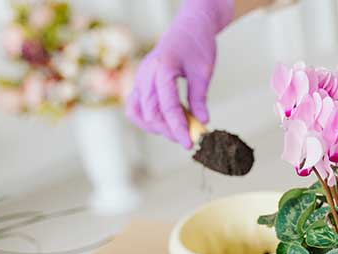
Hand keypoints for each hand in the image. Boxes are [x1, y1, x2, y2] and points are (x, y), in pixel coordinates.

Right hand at [126, 0, 233, 147]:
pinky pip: (134, 107)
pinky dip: (146, 119)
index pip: (168, 107)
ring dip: (155, 127)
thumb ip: (199, 98)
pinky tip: (165, 123)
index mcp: (162, 68)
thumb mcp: (203, 72)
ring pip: (137, 113)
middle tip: (189, 138)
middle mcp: (146, 73)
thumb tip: (202, 122)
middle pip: (151, 114)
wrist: (188, 27)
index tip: (190, 144)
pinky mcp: (140, 82)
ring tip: (177, 131)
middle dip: (169, 130)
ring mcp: (140, 78)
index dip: (179, 128)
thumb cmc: (197, 46)